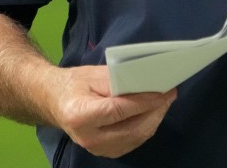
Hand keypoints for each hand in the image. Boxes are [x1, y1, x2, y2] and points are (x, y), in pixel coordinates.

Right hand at [46, 65, 175, 157]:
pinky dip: (146, 127)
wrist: (56, 102)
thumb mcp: (94, 75)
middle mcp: (88, 137)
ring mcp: (97, 149)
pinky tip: (153, 112)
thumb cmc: (74, 84)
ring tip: (165, 101)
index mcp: (80, 115)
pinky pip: (133, 141)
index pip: (119, 110)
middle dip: (155, 111)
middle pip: (132, 128)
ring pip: (136, 137)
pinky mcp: (106, 152)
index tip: (163, 91)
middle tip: (170, 94)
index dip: (144, 101)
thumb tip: (147, 83)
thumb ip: (119, 80)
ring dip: (154, 119)